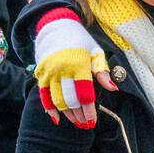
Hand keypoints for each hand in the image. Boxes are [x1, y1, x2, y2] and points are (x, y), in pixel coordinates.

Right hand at [34, 8, 116, 128]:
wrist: (56, 28)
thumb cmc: (81, 42)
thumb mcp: (96, 53)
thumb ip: (103, 72)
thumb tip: (113, 89)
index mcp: (79, 64)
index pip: (85, 94)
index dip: (89, 111)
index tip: (93, 121)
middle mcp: (62, 69)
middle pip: (71, 101)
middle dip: (80, 116)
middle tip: (86, 124)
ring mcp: (50, 72)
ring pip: (58, 101)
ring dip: (68, 115)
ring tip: (77, 122)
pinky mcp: (41, 74)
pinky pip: (44, 96)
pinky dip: (50, 109)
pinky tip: (57, 119)